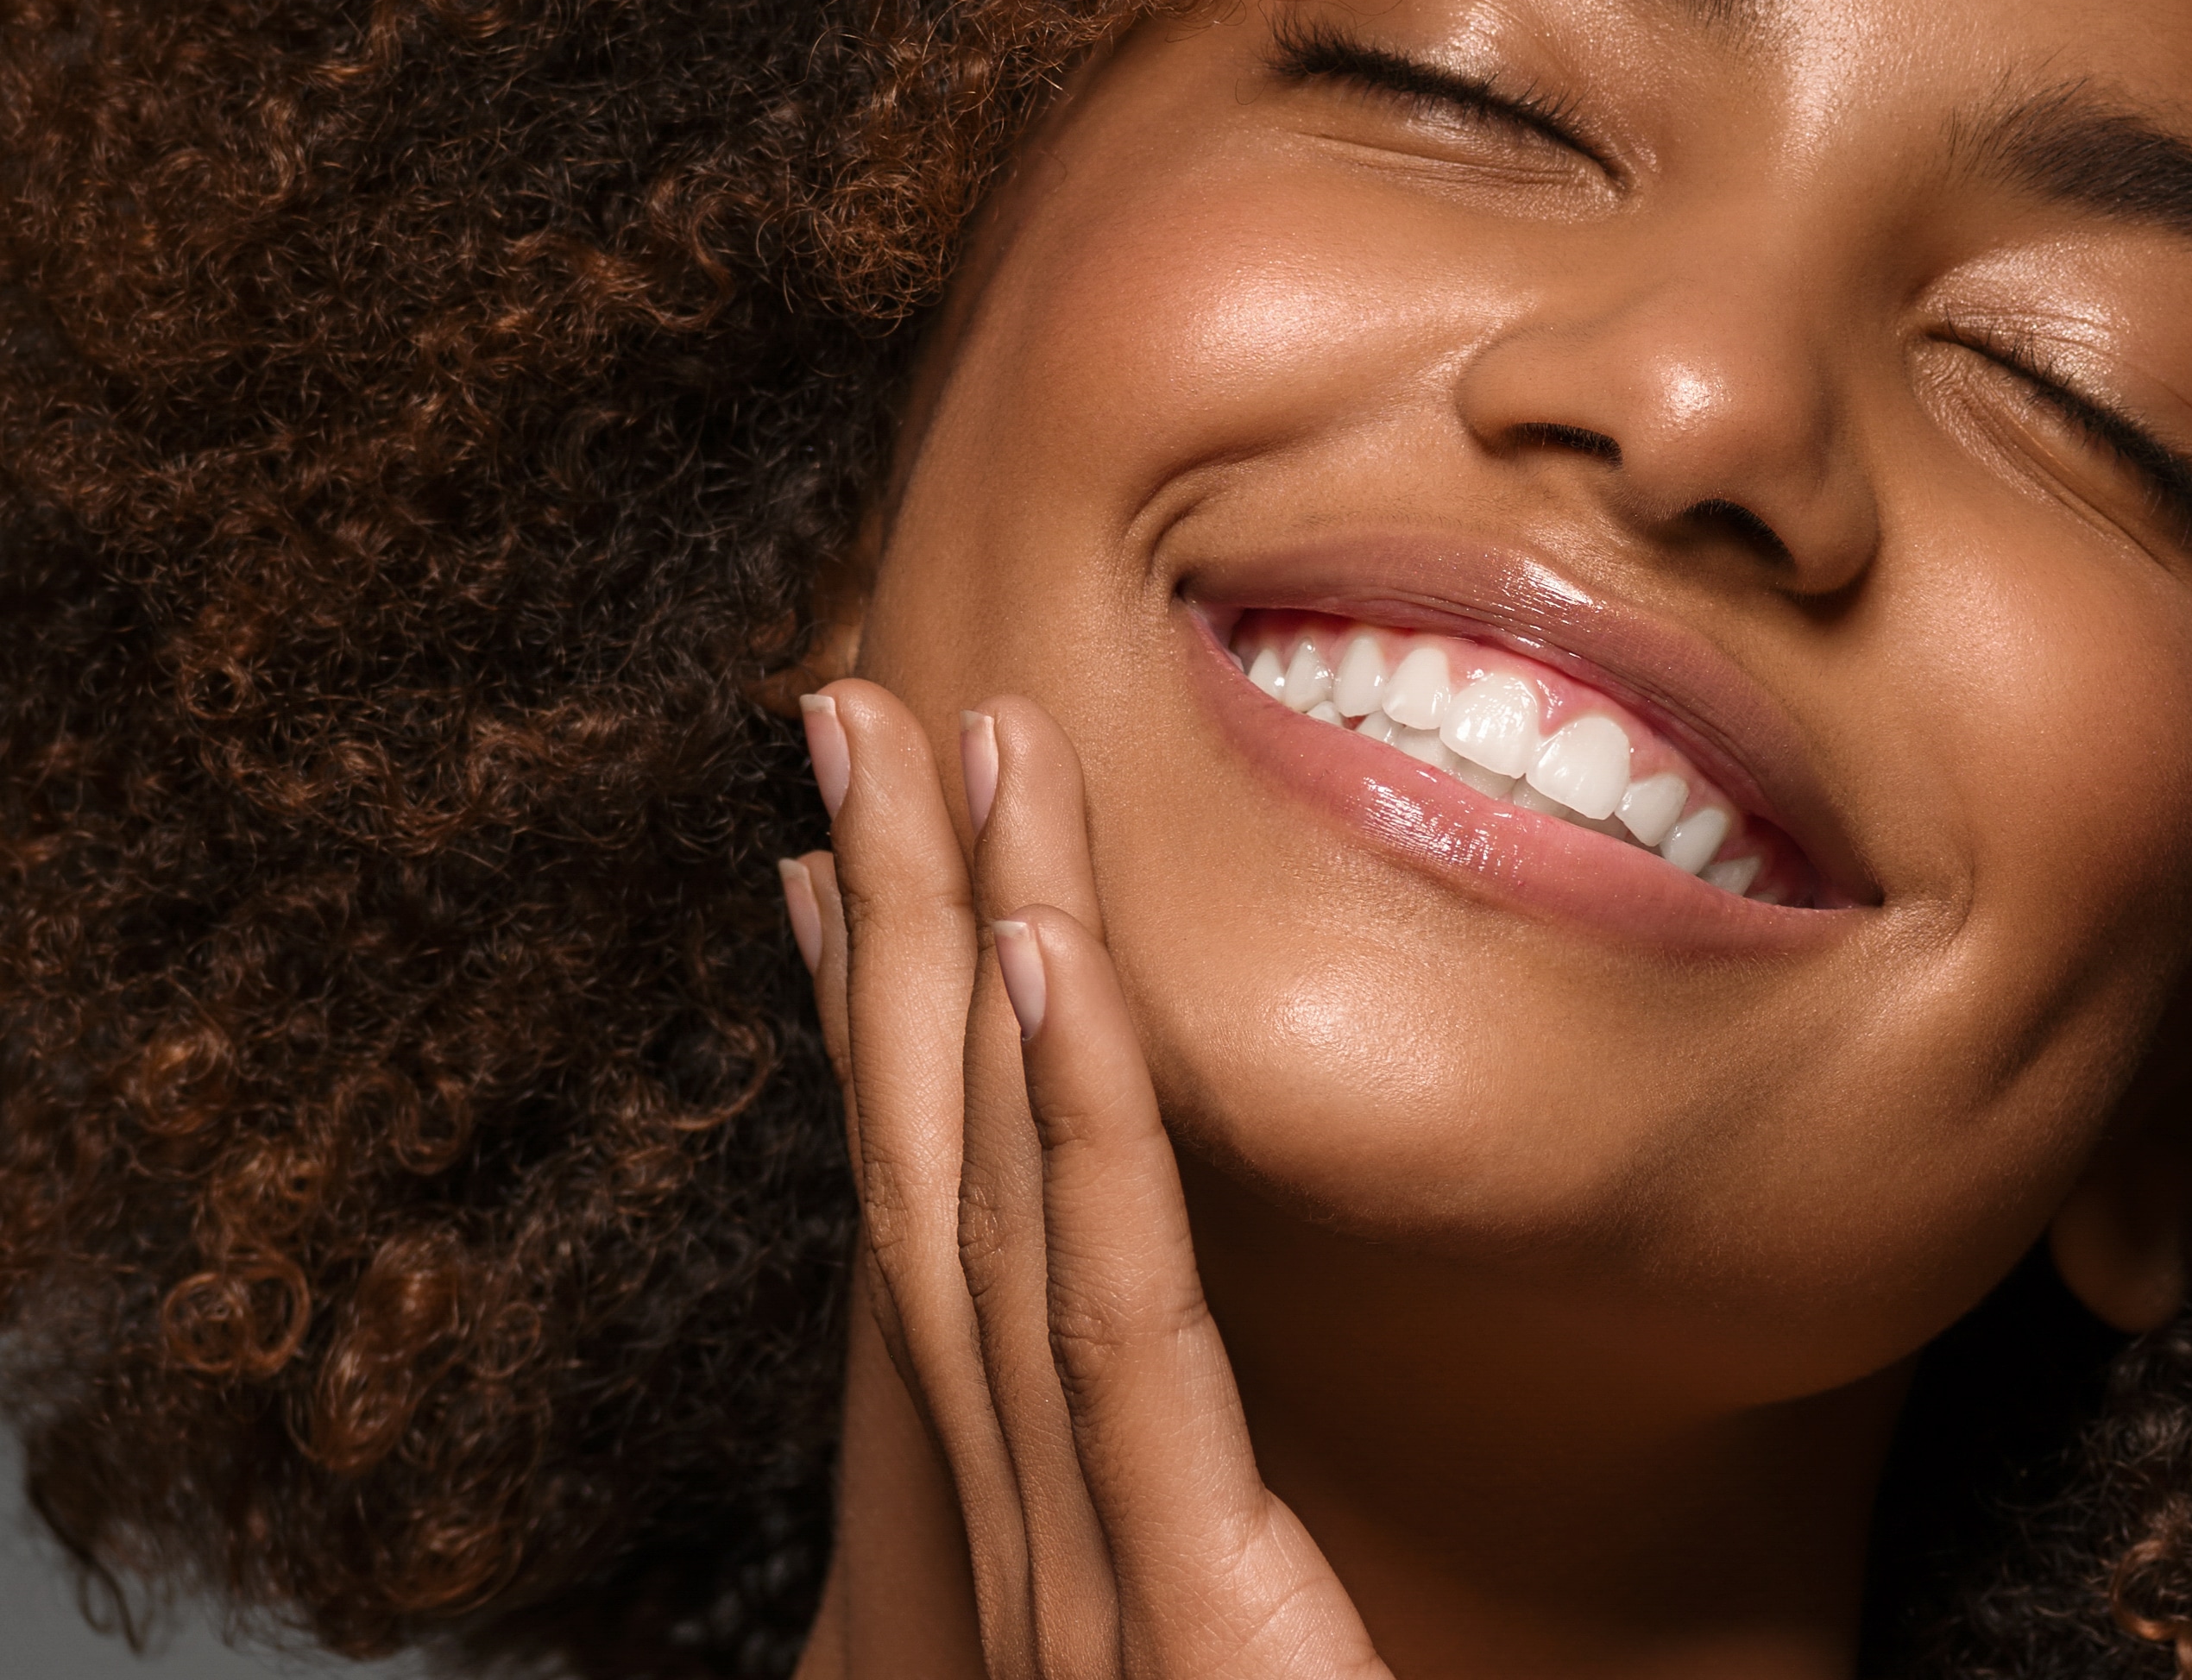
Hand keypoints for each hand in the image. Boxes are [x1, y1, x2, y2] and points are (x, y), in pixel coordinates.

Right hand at [782, 680, 1392, 1679]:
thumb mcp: (1242, 1663)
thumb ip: (1205, 1547)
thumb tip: (1223, 1474)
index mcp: (1049, 1541)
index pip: (942, 1235)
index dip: (883, 1029)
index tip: (840, 868)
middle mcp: (1025, 1533)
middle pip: (932, 1162)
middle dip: (892, 919)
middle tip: (851, 714)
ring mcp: (1078, 1574)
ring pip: (1000, 1190)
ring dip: (972, 942)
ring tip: (957, 746)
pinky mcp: (1183, 1607)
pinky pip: (1118, 1316)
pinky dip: (1078, 1119)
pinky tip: (1047, 956)